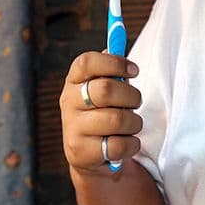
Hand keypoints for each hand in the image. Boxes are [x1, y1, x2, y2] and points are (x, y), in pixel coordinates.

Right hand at [59, 51, 141, 175]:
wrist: (92, 158)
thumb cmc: (104, 115)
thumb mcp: (106, 91)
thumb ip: (112, 72)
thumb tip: (115, 46)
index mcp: (73, 81)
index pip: (87, 62)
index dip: (114, 63)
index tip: (134, 70)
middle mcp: (68, 102)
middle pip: (106, 90)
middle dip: (132, 96)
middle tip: (136, 103)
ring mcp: (72, 128)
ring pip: (117, 119)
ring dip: (134, 123)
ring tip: (132, 125)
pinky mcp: (80, 153)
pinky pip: (118, 145)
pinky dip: (132, 145)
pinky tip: (127, 143)